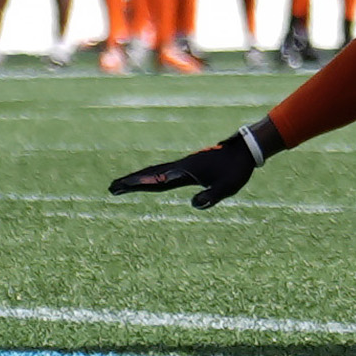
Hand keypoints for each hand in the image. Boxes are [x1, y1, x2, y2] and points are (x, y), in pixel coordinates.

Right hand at [109, 126, 273, 208]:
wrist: (244, 150)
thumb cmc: (236, 170)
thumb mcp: (226, 187)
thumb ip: (211, 196)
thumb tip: (194, 204)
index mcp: (186, 171)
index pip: (159, 180)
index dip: (140, 184)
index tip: (122, 186)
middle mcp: (180, 166)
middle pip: (150, 174)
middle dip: (131, 182)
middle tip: (111, 187)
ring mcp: (183, 165)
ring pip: (155, 172)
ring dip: (138, 178)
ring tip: (122, 184)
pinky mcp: (187, 166)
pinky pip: (163, 171)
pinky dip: (150, 176)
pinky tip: (149, 181)